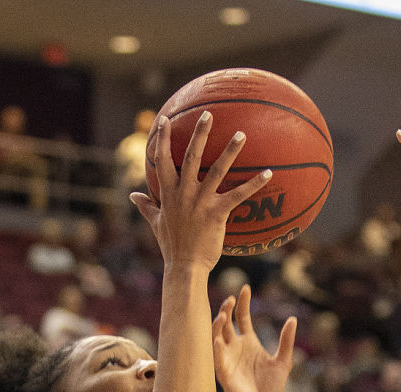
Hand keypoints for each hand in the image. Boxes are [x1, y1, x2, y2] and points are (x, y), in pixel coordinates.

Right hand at [129, 113, 272, 269]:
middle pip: (192, 157)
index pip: (162, 161)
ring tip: (241, 134)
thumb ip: (146, 207)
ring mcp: (201, 202)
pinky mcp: (217, 213)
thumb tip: (132, 196)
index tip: (166, 120)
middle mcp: (184, 193)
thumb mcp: (156, 224)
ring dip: (230, 151)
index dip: (163, 139)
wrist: (185, 268)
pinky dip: (254, 184)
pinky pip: (238, 195)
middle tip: (208, 114)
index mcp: (168, 193)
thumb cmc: (172, 247)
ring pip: (217, 170)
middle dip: (199, 134)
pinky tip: (268, 173)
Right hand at [213, 284, 295, 391]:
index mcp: (249, 342)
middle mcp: (235, 347)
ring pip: (217, 336)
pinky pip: (216, 357)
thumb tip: (293, 319)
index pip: (242, 316)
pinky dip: (215, 347)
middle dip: (227, 309)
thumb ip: (286, 340)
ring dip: (218, 325)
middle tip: (230, 299)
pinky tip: (218, 339)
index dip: (242, 302)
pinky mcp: (223, 372)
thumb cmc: (272, 388)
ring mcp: (227, 358)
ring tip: (223, 315)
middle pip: (227, 322)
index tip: (245, 288)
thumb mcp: (283, 361)